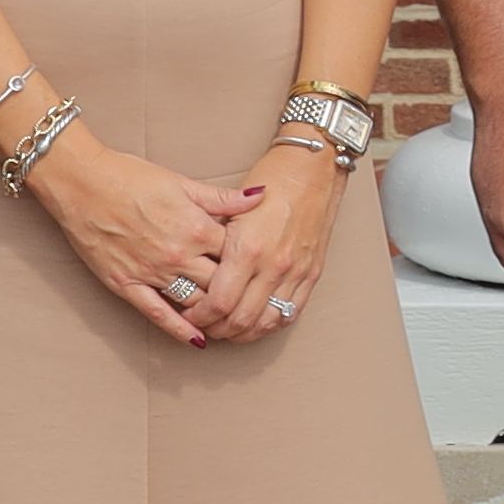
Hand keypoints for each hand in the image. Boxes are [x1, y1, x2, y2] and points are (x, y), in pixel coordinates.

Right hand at [31, 124, 265, 336]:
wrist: (82, 182)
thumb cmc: (130, 177)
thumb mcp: (182, 182)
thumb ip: (222, 197)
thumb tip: (261, 194)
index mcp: (196, 227)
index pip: (238, 255)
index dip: (251, 262)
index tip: (260, 269)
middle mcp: (178, 255)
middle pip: (222, 284)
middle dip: (239, 293)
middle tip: (253, 301)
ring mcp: (152, 273)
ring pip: (196, 302)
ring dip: (214, 314)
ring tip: (231, 321)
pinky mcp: (127, 284)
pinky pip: (158, 314)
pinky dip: (180, 329)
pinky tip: (197, 340)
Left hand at [178, 148, 343, 346]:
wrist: (312, 170)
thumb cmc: (270, 181)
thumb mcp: (232, 208)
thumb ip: (214, 242)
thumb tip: (193, 270)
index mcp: (248, 248)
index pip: (220, 302)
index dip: (201, 316)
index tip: (190, 315)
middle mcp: (273, 265)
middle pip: (241, 319)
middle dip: (217, 329)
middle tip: (204, 326)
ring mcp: (296, 272)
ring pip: (266, 323)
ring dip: (243, 333)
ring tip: (228, 328)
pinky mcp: (312, 274)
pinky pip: (290, 313)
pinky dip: (270, 325)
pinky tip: (257, 323)